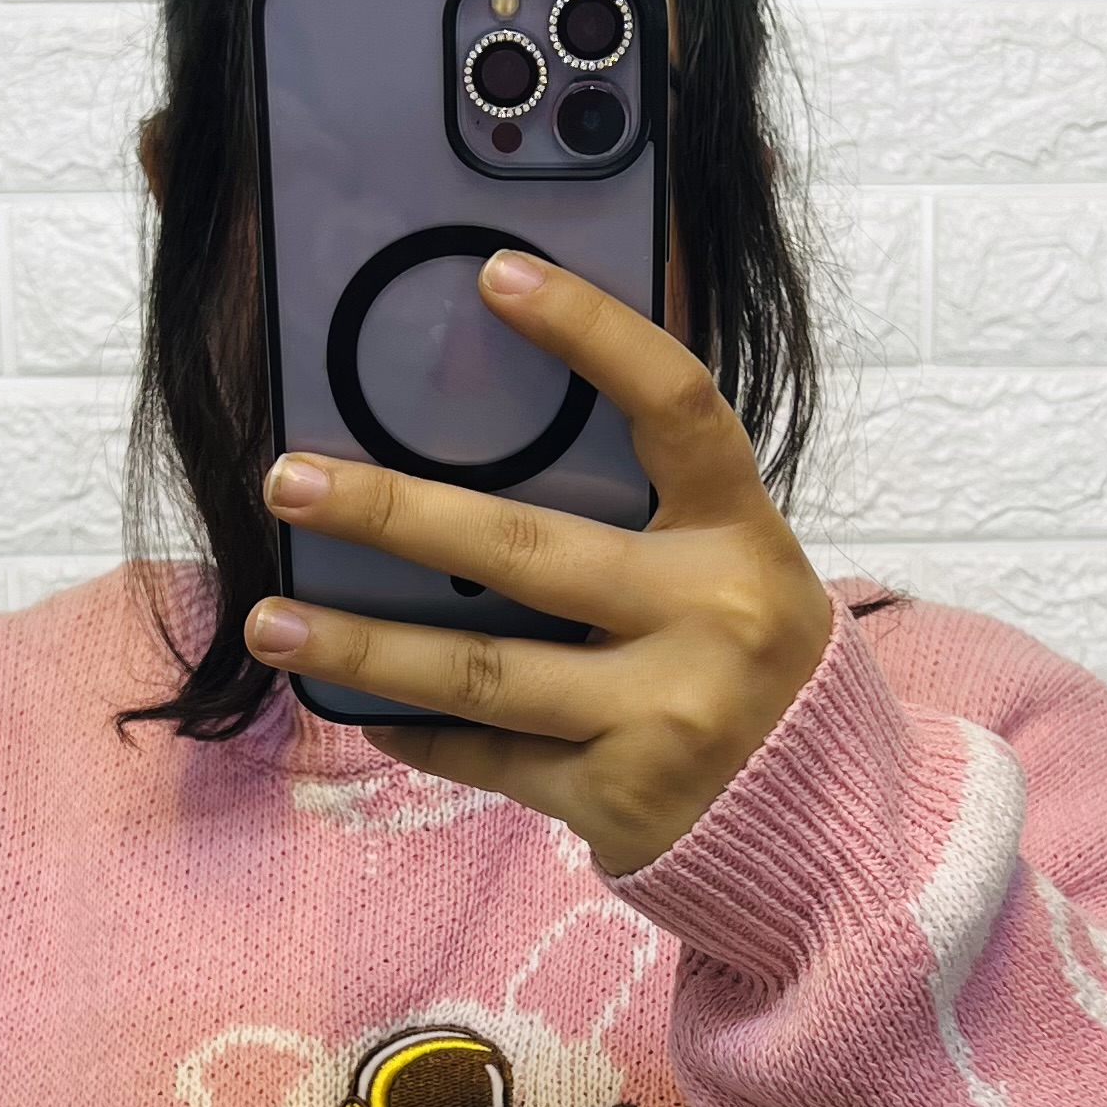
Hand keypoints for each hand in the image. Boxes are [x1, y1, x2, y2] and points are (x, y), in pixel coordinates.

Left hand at [245, 252, 833, 877]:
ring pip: (481, 671)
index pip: (673, 406)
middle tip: (289, 481)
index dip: (591, 332)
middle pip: (526, 549)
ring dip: (362, 644)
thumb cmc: (757, 673)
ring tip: (273, 620)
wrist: (833, 831)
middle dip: (394, 512)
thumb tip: (490, 435)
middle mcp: (709, 618)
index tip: (494, 275)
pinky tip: (359, 710)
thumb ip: (652, 513)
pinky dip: (418, 733)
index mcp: (741, 535)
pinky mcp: (619, 798)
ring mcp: (665, 715)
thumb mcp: (738, 573)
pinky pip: (490, 756)